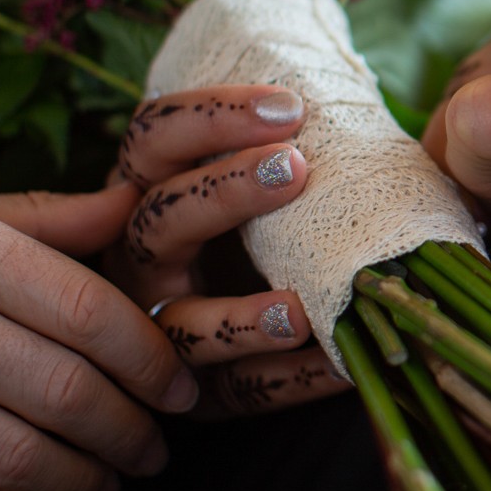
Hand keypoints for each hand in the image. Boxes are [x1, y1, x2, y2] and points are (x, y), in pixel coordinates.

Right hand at [0, 187, 197, 490]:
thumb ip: (42, 219)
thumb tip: (131, 205)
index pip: (87, 313)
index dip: (150, 360)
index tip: (182, 392)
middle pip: (63, 389)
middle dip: (127, 431)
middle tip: (156, 453)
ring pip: (12, 454)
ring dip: (77, 481)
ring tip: (108, 485)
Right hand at [105, 84, 348, 419]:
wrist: (257, 319)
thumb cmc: (276, 225)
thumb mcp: (267, 183)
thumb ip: (289, 147)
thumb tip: (350, 96)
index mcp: (148, 191)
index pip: (154, 136)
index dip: (212, 116)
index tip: (292, 106)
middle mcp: (140, 260)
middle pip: (160, 219)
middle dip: (225, 190)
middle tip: (295, 166)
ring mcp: (162, 331)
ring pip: (182, 327)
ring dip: (240, 319)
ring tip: (298, 311)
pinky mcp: (200, 394)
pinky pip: (241, 391)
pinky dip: (294, 379)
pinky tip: (343, 363)